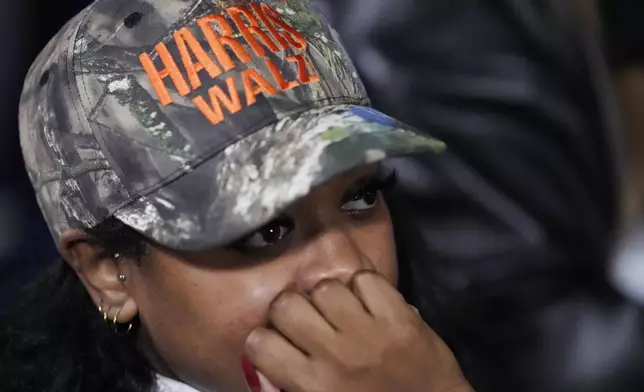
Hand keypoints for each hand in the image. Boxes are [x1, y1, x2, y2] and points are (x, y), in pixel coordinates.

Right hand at [243, 271, 473, 391]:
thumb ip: (288, 385)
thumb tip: (261, 359)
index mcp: (312, 385)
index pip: (260, 342)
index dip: (265, 339)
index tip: (280, 342)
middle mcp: (335, 354)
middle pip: (286, 304)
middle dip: (291, 309)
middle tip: (307, 321)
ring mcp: (368, 331)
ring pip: (324, 287)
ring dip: (328, 297)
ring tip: (340, 311)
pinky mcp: (399, 315)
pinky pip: (365, 279)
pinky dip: (364, 286)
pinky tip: (369, 303)